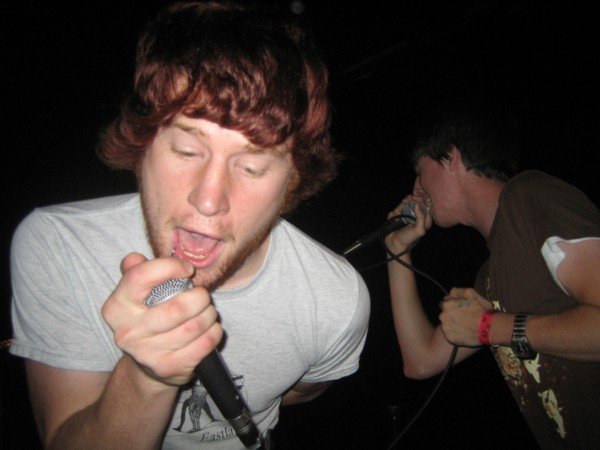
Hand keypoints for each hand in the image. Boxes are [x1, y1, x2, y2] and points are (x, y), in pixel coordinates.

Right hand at [101, 253, 222, 385]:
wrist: (148, 365)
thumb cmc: (147, 317)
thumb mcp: (136, 294)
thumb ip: (136, 271)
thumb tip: (135, 259)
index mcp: (117, 307)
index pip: (141, 276)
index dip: (171, 267)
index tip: (187, 269)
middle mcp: (128, 331)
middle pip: (178, 306)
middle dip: (200, 297)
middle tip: (203, 296)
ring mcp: (147, 353)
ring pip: (194, 326)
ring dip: (209, 315)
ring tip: (208, 312)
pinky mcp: (168, 368)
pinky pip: (203, 344)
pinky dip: (214, 332)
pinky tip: (211, 328)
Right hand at [384, 195, 431, 253]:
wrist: (394, 244)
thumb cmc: (408, 239)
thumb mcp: (419, 230)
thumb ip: (421, 217)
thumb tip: (416, 204)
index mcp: (423, 220)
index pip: (425, 206)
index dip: (422, 200)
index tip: (418, 197)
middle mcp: (415, 216)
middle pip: (414, 203)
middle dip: (411, 200)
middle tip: (410, 198)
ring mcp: (405, 216)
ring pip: (404, 205)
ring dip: (401, 206)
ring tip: (400, 210)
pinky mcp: (396, 216)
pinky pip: (395, 210)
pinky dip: (394, 212)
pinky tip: (394, 218)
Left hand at [439, 287, 492, 346]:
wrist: (489, 328)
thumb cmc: (480, 309)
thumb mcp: (470, 293)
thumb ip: (457, 291)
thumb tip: (450, 293)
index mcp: (446, 304)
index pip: (443, 304)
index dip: (452, 305)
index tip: (460, 308)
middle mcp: (442, 316)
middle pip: (444, 315)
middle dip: (451, 315)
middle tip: (463, 317)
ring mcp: (445, 328)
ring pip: (447, 325)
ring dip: (453, 324)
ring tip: (465, 326)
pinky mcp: (450, 338)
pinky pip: (450, 335)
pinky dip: (456, 334)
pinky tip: (464, 332)